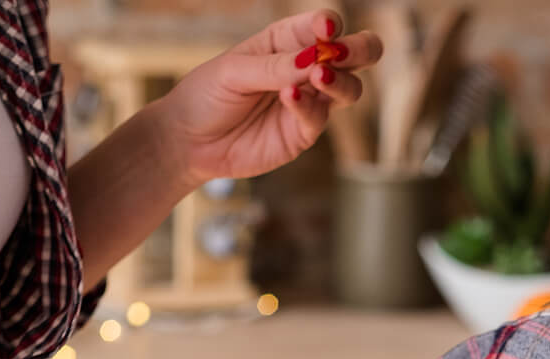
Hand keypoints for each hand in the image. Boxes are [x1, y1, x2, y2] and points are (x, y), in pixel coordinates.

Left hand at [153, 9, 381, 183]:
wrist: (189, 142)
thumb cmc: (207, 95)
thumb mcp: (234, 71)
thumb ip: (276, 66)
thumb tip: (317, 61)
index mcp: (286, 41)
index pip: (322, 26)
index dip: (330, 25)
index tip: (326, 30)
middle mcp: (305, 69)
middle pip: (354, 55)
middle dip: (360, 49)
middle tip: (345, 52)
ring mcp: (309, 102)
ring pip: (351, 88)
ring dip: (340, 81)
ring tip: (319, 77)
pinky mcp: (303, 132)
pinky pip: (319, 117)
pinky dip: (308, 106)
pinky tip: (289, 96)